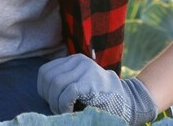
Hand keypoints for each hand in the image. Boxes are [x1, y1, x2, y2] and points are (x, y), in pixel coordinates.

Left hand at [37, 54, 157, 125]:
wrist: (128, 103)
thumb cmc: (100, 100)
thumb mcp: (80, 86)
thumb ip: (64, 84)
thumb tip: (44, 92)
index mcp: (74, 61)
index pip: (45, 72)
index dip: (43, 90)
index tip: (53, 102)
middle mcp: (79, 61)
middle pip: (48, 77)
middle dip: (48, 97)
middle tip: (59, 109)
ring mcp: (86, 70)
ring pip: (55, 84)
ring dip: (55, 103)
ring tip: (64, 111)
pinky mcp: (91, 82)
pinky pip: (67, 92)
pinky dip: (63, 105)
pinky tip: (70, 111)